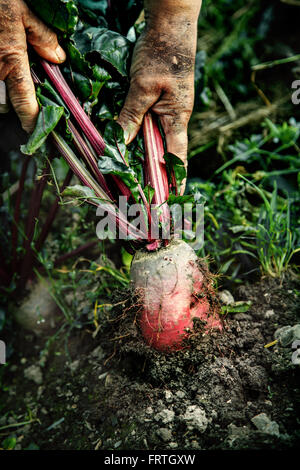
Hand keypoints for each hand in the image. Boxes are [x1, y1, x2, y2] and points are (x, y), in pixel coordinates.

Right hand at [0, 0, 65, 131]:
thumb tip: (58, 59)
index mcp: (10, 60)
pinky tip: (1, 65)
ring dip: (0, 92)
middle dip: (12, 103)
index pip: (24, 101)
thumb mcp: (23, 10)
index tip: (35, 130)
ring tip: (7, 78)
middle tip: (23, 93)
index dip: (31, 119)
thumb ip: (42, 37)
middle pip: (3, 103)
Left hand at [118, 13, 197, 184]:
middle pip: (163, 152)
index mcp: (177, 118)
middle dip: (155, 174)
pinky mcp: (157, 101)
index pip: (178, 157)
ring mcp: (166, 109)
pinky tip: (127, 146)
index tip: (173, 199)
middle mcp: (173, 118)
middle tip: (144, 195)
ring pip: (153, 139)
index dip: (176, 179)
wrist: (170, 25)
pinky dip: (138, 137)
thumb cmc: (162, 54)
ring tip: (134, 179)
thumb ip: (132, 115)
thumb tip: (120, 143)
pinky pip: (147, 125)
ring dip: (145, 158)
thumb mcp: (143, 87)